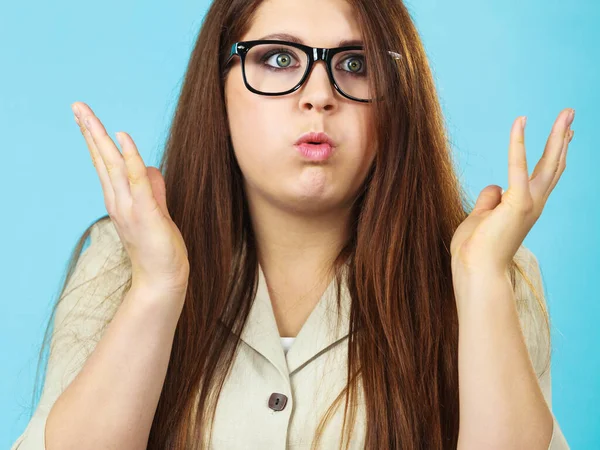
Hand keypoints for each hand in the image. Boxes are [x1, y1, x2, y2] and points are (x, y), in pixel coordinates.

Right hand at [71, 102, 189, 295]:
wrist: (163, 279)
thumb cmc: (158, 248)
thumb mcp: (156, 212)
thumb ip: (153, 189)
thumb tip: (149, 167)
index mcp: (119, 201)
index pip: (104, 165)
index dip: (95, 141)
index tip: (84, 118)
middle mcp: (119, 202)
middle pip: (101, 160)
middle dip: (90, 132)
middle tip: (77, 106)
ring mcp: (130, 207)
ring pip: (112, 166)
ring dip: (101, 138)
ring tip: (87, 115)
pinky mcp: (146, 213)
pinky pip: (137, 180)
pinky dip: (129, 158)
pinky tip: (123, 138)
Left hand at [450, 108, 575, 276]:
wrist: (475, 271)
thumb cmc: (475, 250)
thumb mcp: (480, 217)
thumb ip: (489, 200)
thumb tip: (494, 186)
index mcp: (524, 207)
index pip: (542, 175)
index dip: (553, 153)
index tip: (564, 135)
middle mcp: (533, 204)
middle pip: (553, 165)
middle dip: (563, 138)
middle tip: (571, 114)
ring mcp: (528, 203)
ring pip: (549, 162)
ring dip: (557, 135)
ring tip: (568, 112)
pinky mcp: (518, 202)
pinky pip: (517, 164)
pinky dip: (518, 141)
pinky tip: (521, 121)